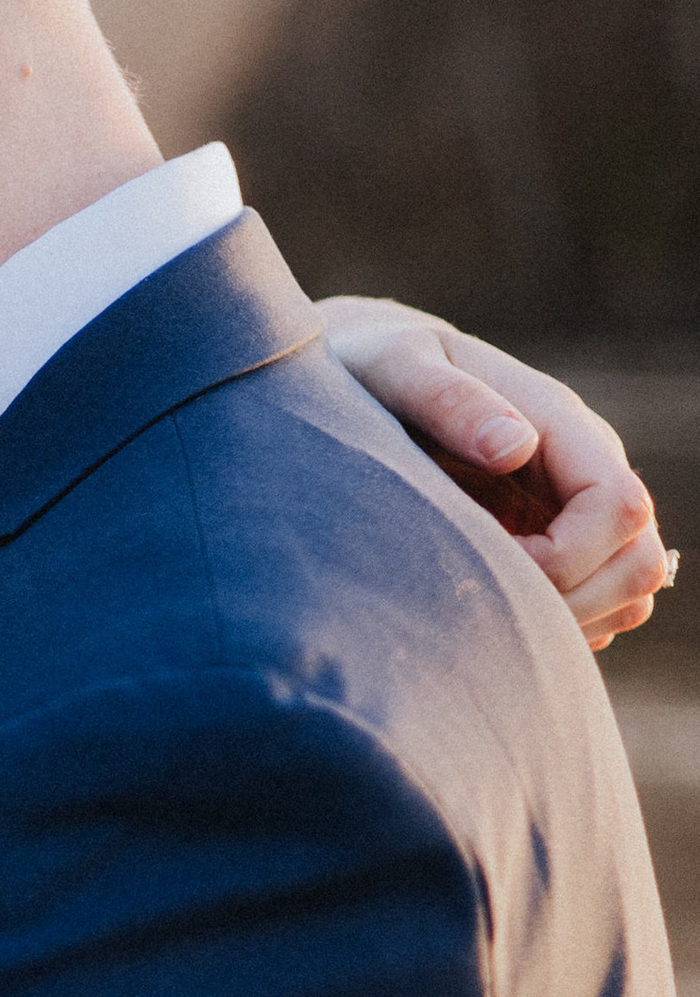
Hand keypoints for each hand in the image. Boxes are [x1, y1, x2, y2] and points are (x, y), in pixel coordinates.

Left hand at [317, 298, 672, 650]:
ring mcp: (575, 512)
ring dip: (569, 621)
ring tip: (483, 611)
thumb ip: (449, 400)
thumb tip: (515, 446)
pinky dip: (555, 627)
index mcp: (558, 424)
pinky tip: (488, 612)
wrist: (358, 379)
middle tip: (487, 606)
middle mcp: (582, 469)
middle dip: (574, 601)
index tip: (490, 562)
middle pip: (639, 561)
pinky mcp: (556, 547)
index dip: (565, 557)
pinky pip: (593, 610)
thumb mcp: (395, 368)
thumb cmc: (370, 369)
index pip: (617, 506)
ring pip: (627, 594)